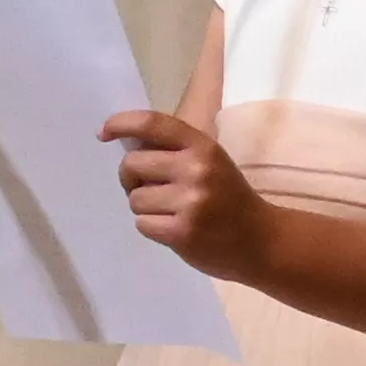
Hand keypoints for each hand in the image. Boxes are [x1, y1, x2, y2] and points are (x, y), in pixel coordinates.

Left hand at [104, 108, 272, 277]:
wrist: (262, 241)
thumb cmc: (229, 199)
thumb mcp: (210, 163)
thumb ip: (174, 151)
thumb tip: (126, 144)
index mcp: (201, 146)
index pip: (151, 124)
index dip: (120, 123)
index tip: (103, 133)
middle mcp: (196, 169)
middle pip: (132, 164)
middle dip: (130, 178)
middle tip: (148, 188)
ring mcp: (190, 202)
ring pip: (135, 199)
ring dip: (144, 207)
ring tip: (169, 212)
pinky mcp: (182, 232)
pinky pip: (142, 224)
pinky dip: (152, 227)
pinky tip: (174, 229)